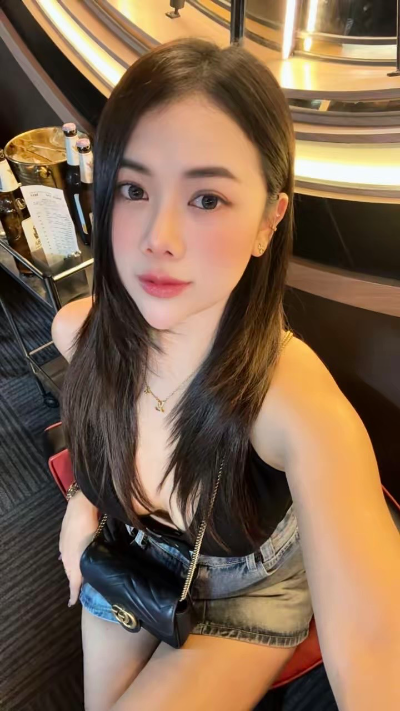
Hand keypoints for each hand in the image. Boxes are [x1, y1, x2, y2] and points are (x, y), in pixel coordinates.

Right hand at [59, 491, 99, 605]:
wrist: (80, 507)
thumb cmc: (90, 527)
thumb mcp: (94, 546)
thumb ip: (92, 561)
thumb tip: (90, 571)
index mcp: (73, 561)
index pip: (73, 582)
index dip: (73, 593)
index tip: (72, 603)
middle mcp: (66, 556)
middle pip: (69, 573)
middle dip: (73, 581)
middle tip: (79, 588)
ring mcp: (63, 546)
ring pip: (67, 562)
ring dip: (72, 569)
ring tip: (77, 573)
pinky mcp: (63, 537)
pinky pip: (65, 553)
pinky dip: (69, 558)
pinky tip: (71, 556)